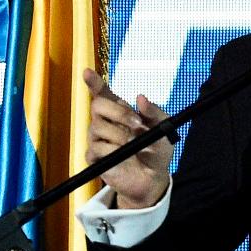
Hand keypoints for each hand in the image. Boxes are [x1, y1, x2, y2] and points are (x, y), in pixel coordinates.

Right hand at [83, 68, 172, 209]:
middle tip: (136, 123)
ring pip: (97, 127)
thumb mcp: (163, 128)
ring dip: (119, 135)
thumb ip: (154, 112)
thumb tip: (140, 97)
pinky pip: (96, 149)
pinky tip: (122, 156)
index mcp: (120, 111)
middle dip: (118, 112)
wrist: (153, 178)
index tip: (87, 72)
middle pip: (97, 105)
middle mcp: (105, 122)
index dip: (94, 83)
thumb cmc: (156, 150)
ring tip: (133, 145)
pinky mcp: (95, 158)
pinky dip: (112, 151)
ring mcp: (98, 139)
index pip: (102, 93)